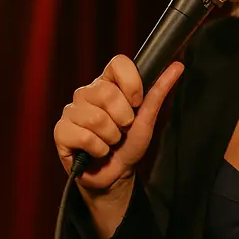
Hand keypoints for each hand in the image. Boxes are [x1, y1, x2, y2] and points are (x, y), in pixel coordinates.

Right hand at [53, 55, 183, 194]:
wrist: (116, 174)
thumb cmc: (130, 143)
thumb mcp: (147, 118)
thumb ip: (159, 91)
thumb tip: (178, 66)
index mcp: (108, 83)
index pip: (118, 63)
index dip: (132, 83)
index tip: (137, 103)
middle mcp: (87, 93)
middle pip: (106, 93)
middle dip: (123, 119)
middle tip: (122, 129)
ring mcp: (71, 111)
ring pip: (96, 119)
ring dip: (111, 138)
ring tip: (110, 142)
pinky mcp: (61, 131)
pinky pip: (83, 136)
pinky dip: (98, 149)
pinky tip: (97, 151)